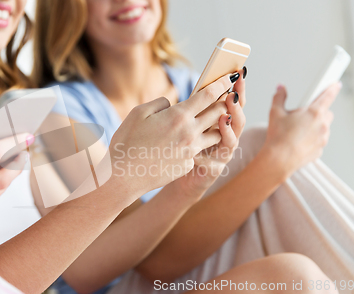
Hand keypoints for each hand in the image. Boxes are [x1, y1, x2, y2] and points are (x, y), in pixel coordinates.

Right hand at [108, 73, 236, 198]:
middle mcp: (189, 133)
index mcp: (178, 116)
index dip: (222, 83)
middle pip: (218, 113)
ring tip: (208, 122)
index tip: (230, 77)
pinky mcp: (188, 165)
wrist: (123, 176)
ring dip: (215, 126)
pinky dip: (194, 146)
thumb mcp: (138, 113)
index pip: (208, 95)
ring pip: (215, 134)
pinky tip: (181, 147)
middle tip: (225, 98)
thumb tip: (171, 105)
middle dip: (224, 103)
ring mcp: (191, 151)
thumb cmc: (127, 142)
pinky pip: (197, 151)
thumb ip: (159, 104)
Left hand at [170, 69, 246, 200]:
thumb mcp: (190, 124)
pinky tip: (198, 148)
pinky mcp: (214, 169)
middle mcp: (227, 137)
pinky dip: (206, 154)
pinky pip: (215, 160)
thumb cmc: (184, 146)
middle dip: (237, 106)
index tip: (239, 73)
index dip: (238, 89)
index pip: (234, 103)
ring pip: (232, 139)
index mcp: (222, 123)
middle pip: (238, 119)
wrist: (178, 176)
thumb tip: (200, 88)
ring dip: (228, 127)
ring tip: (223, 117)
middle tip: (232, 94)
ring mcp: (223, 154)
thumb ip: (198, 110)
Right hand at [261, 83, 340, 176]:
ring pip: (324, 128)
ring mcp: (323, 139)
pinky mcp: (320, 150)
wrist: (279, 159)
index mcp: (314, 112)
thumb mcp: (275, 113)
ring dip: (315, 126)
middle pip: (326, 113)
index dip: (333, 89)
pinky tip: (298, 141)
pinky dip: (312, 139)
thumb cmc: (278, 137)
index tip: (336, 85)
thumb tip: (281, 89)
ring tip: (297, 131)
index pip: (328, 96)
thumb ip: (279, 97)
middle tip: (302, 115)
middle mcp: (322, 125)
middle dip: (317, 112)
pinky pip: (319, 141)